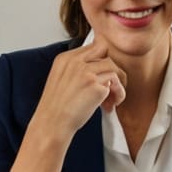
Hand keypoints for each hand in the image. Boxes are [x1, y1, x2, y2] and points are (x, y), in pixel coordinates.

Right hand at [9, 37, 126, 171]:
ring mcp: (85, 72)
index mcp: (64, 59)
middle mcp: (75, 62)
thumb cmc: (57, 109)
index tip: (100, 78)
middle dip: (111, 66)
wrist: (52, 125)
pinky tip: (110, 106)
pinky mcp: (95, 85)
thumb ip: (75, 70)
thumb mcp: (60, 80)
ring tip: (110, 100)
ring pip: (113, 65)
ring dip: (117, 83)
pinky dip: (118, 94)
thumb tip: (99, 70)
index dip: (101, 61)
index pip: (92, 47)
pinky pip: (116, 82)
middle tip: (110, 85)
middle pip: (104, 49)